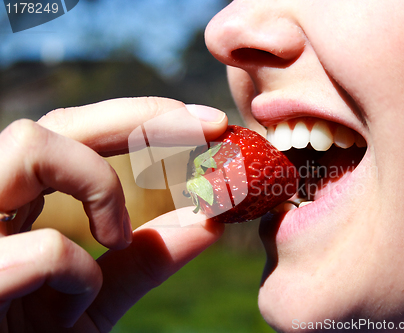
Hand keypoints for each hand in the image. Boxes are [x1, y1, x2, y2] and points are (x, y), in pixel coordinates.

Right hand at [0, 97, 227, 331]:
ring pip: (33, 145)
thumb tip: (207, 223)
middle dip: (145, 116)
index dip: (142, 118)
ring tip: (116, 239)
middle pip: (59, 122)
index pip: (72, 134)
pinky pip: (42, 249)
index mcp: (9, 204)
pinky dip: (77, 275)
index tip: (210, 123)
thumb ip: (143, 262)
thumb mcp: (90, 302)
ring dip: (98, 188)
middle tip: (212, 127)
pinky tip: (70, 305)